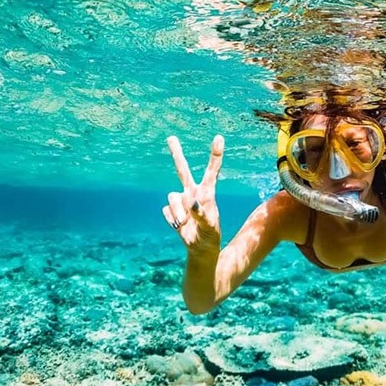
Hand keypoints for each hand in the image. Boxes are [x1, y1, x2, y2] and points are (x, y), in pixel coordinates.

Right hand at [162, 135, 223, 252]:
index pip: (212, 171)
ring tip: (185, 223)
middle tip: (171, 138)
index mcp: (207, 192)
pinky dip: (173, 220)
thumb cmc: (210, 234)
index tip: (219, 138)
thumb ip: (203, 214)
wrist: (200, 247)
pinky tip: (180, 225)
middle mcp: (192, 192)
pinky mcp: (171, 210)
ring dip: (178, 212)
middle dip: (176, 154)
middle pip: (182, 170)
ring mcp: (181, 201)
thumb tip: (192, 202)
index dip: (215, 155)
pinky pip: (166, 211)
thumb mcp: (210, 226)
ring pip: (172, 197)